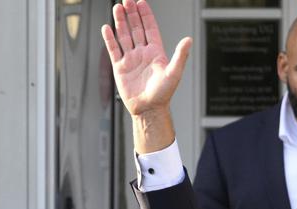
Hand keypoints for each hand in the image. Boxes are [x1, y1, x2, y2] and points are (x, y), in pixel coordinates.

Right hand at [101, 0, 190, 119]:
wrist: (149, 109)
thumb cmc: (163, 94)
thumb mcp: (174, 72)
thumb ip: (180, 55)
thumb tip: (189, 39)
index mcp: (156, 52)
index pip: (150, 29)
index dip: (145, 16)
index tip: (141, 2)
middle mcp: (143, 53)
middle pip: (135, 29)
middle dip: (131, 14)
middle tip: (126, 0)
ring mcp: (131, 59)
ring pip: (124, 36)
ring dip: (120, 22)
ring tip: (117, 8)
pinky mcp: (120, 67)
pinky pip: (114, 49)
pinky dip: (110, 39)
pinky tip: (107, 28)